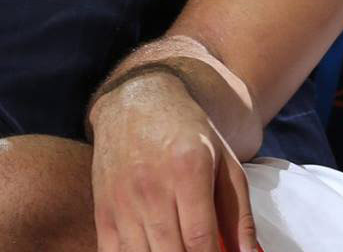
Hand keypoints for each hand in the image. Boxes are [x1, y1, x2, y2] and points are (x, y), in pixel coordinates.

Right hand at [90, 71, 256, 251]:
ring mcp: (122, 203)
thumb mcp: (225, 163)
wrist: (136, 105)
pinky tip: (154, 251)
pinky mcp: (103, 214)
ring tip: (180, 249)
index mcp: (189, 172)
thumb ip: (239, 211)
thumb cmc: (189, 134)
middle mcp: (152, 189)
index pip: (200, 238)